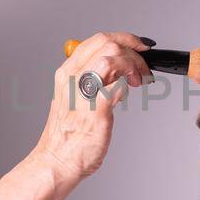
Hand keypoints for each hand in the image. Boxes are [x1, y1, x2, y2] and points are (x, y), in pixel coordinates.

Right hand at [31, 31, 153, 181]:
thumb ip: (91, 81)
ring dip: (133, 64)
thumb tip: (116, 70)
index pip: (96, 39)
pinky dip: (129, 83)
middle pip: (107, 42)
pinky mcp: (95, 108)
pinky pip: (118, 82)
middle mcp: (72, 77)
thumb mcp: (74, 99)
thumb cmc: (67, 136)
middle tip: (142, 68)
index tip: (138, 45)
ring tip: (139, 80)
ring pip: (112, 56)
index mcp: (67, 73)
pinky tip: (129, 93)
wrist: (57, 161)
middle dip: (132, 49)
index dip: (123, 38)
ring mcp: (83, 91)